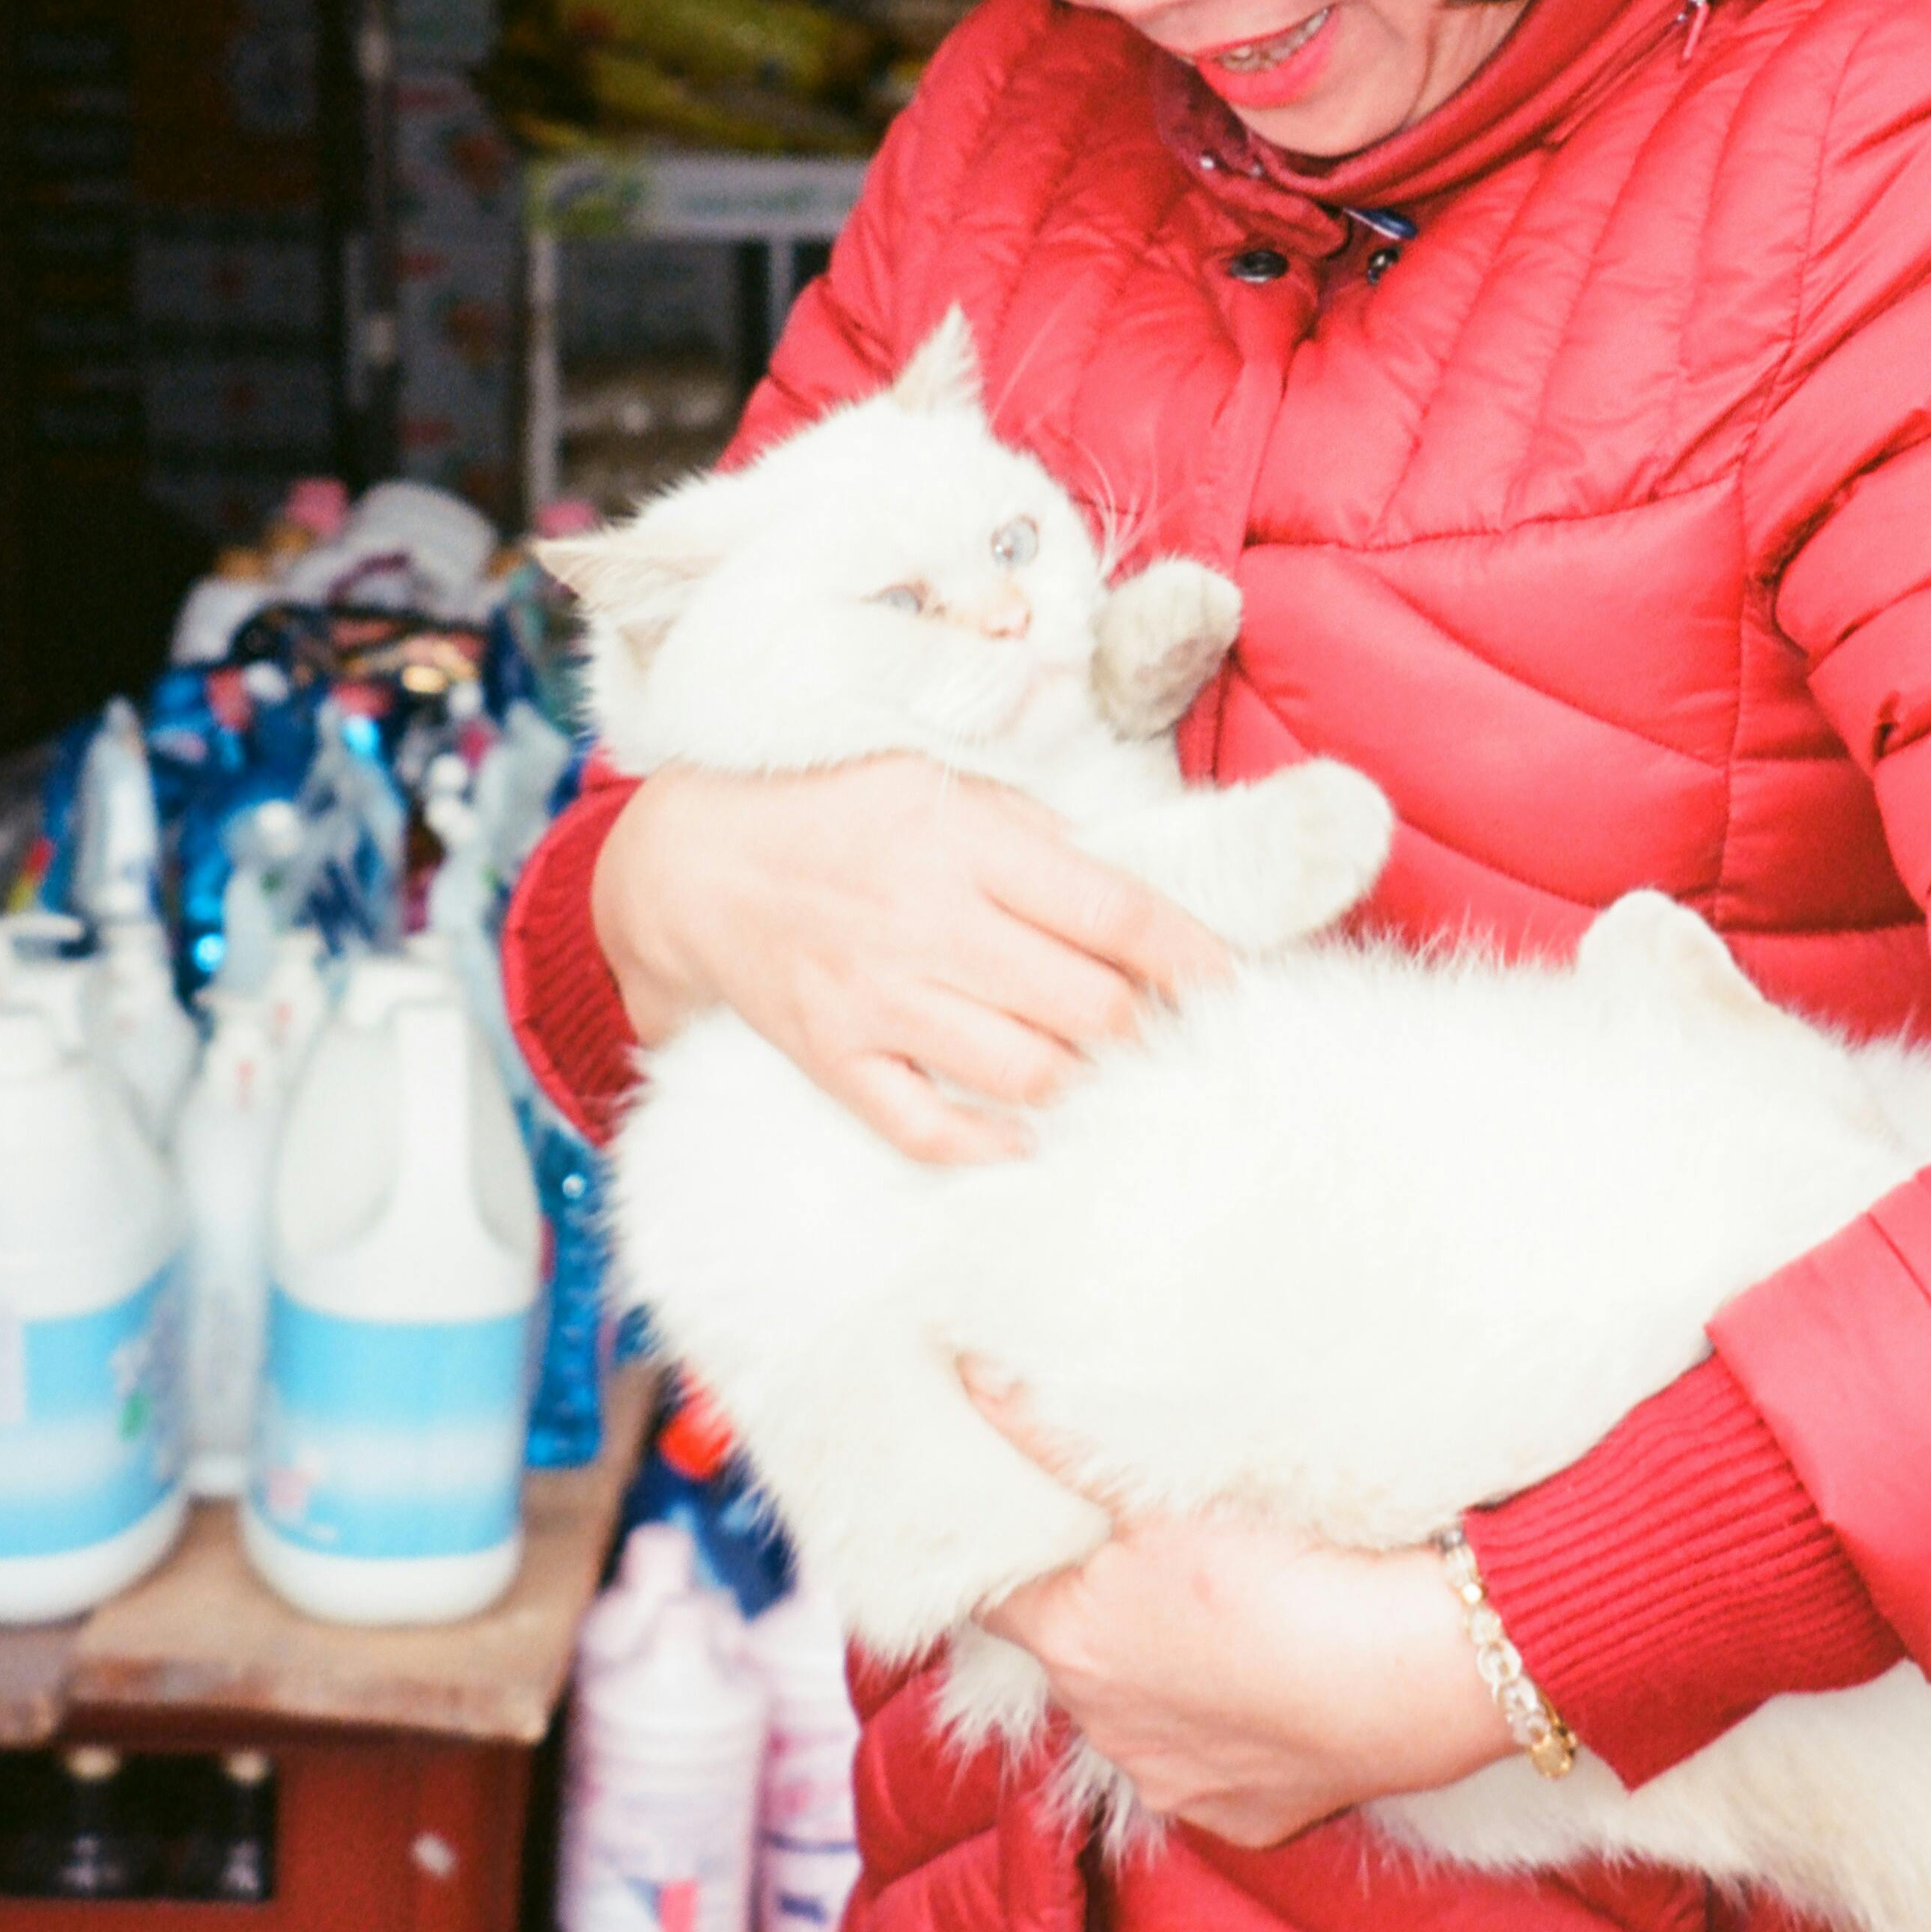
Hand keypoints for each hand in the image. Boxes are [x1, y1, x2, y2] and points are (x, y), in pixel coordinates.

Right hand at [595, 758, 1231, 1163]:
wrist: (695, 863)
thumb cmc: (838, 813)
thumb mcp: (941, 784)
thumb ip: (1034, 838)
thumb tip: (1129, 903)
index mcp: (966, 843)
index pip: (1113, 911)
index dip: (1190, 958)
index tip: (1236, 987)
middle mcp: (928, 925)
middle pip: (1084, 1005)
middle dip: (1152, 1032)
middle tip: (1182, 1041)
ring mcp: (879, 1002)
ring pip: (1025, 1075)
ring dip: (1090, 1087)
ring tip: (1122, 1082)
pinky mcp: (835, 1059)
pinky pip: (928, 1130)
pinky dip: (993, 1147)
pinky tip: (1033, 1140)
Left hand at [964, 1364, 1512, 1845]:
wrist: (1423, 1665)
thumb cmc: (1294, 1568)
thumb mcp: (1167, 1495)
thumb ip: (1057, 1442)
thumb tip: (976, 1381)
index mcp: (1073, 1642)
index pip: (994, 1595)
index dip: (1014, 1556)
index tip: (1041, 1525)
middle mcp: (1105, 1726)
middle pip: (1075, 1654)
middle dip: (1104, 1612)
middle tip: (1158, 1558)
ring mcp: (1174, 1780)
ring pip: (1144, 1714)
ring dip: (1168, 1674)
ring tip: (1232, 1618)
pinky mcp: (1245, 1819)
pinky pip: (1217, 1768)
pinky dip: (1235, 1730)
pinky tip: (1277, 1683)